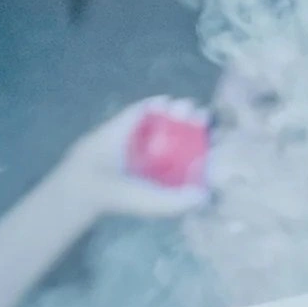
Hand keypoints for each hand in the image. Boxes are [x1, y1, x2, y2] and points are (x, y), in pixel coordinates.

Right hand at [56, 96, 211, 217]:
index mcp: (172, 168)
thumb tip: (206, 195)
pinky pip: (145, 108)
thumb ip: (181, 202)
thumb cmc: (125, 196)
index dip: (208, 143)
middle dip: (197, 120)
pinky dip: (156, 102)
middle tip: (201, 116)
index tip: (216, 137)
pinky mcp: (128, 121)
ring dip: (180, 108)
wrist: (90, 182)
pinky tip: (163, 103)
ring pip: (170, 116)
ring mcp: (146, 134)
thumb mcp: (158, 204)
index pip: (197, 152)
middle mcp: (162, 149)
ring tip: (182, 109)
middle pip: (187, 129)